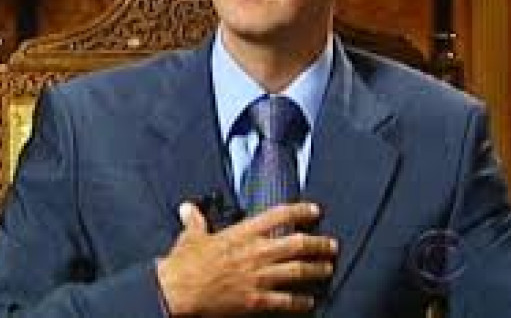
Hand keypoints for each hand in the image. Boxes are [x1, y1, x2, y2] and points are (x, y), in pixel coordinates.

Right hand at [156, 201, 336, 316]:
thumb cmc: (185, 263)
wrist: (179, 291)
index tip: (314, 210)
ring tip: (328, 269)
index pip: (279, 215)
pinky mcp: (257, 301)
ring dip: (317, 270)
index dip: (300, 211)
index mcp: (243, 233)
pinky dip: (301, 302)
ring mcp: (259, 277)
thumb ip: (195, 220)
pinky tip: (310, 302)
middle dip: (319, 244)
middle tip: (332, 244)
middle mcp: (257, 252)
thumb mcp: (191, 236)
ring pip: (299, 271)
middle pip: (298, 244)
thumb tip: (187, 208)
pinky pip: (286, 301)